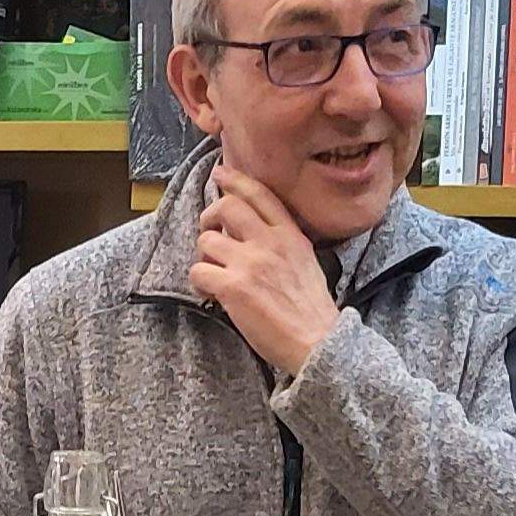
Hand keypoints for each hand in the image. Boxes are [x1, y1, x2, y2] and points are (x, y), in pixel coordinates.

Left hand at [191, 170, 340, 375]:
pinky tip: (210, 292)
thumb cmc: (311, 310)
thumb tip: (256, 230)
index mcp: (291, 235)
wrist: (317, 342)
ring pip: (207, 240)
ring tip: (213, 273)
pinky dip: (199, 281)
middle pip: (227, 207)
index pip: (260, 195)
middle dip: (210, 216)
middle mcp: (270, 243)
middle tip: (209, 232)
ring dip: (204, 256)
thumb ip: (284, 242)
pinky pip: (198, 270)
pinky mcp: (233, 287)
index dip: (236, 180)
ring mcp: (250, 263)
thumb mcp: (306, 262)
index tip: (221, 173)